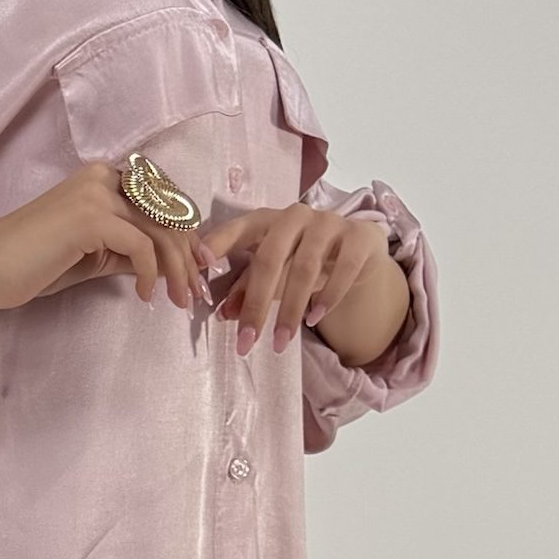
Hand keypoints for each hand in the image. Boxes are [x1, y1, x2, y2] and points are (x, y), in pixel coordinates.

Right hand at [0, 163, 204, 316]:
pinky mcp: (91, 217)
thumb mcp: (95, 256)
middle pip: (169, 214)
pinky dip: (150, 274)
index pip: (164, 201)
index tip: (197, 270)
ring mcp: (97, 194)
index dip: (187, 234)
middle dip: (189, 257)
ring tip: (178, 301)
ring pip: (161, 231)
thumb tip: (171, 265)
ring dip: (177, 271)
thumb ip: (131, 252)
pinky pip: (141, 247)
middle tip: (196, 293)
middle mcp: (104, 176)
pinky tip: (143, 296)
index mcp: (105, 177)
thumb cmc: (34, 263)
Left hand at [199, 203, 392, 356]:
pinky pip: (344, 268)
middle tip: (246, 340)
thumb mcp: (274, 272)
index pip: (238, 228)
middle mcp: (296, 216)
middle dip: (256, 304)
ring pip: (305, 267)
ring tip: (280, 342)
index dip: (218, 243)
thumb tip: (223, 314)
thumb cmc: (303, 259)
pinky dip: (328, 296)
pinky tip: (315, 318)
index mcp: (267, 220)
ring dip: (290, 309)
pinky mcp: (358, 236)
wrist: (358, 250)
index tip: (200, 265)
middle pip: (270, 258)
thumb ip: (248, 288)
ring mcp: (329, 223)